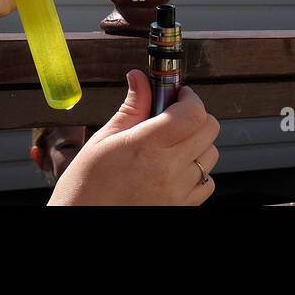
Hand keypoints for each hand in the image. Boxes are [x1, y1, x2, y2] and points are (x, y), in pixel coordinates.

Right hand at [47, 71, 219, 205]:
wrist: (83, 218)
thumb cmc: (87, 184)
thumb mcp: (104, 138)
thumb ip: (132, 106)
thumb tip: (139, 77)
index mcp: (147, 147)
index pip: (193, 113)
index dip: (190, 98)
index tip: (178, 94)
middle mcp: (168, 170)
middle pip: (209, 129)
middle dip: (195, 115)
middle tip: (174, 115)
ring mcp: (178, 192)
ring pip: (211, 155)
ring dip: (197, 143)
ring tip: (171, 144)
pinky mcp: (181, 208)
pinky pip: (207, 182)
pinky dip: (197, 171)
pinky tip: (174, 168)